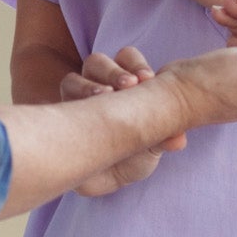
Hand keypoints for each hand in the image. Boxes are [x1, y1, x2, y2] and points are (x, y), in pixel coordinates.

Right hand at [58, 46, 185, 195]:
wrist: (108, 178)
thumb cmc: (133, 153)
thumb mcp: (151, 145)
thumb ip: (163, 138)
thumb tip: (179, 140)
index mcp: (121, 82)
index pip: (125, 57)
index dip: (135, 62)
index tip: (148, 78)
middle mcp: (95, 86)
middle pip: (96, 62)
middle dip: (113, 71)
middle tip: (130, 85)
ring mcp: (74, 102)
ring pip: (72, 80)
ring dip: (88, 86)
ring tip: (104, 97)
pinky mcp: (60, 119)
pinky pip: (58, 107)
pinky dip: (70, 106)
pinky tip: (83, 119)